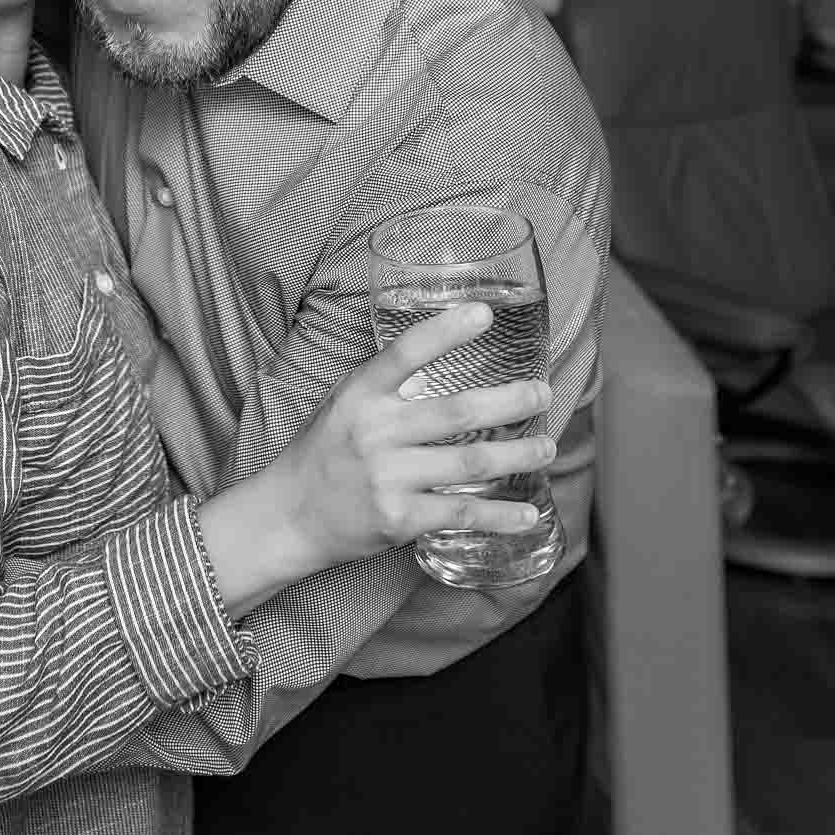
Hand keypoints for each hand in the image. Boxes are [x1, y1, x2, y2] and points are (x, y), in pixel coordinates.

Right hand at [272, 302, 553, 570]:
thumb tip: (444, 361)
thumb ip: (389, 385)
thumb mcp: (345, 402)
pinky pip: (460, 513)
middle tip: (542, 393)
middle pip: (455, 411)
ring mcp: (388, 477)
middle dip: (508, 401)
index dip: (446, 331)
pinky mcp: (398, 519)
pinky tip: (528, 514)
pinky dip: (500, 516)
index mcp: (360, 394)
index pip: (406, 353)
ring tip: (546, 446)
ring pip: (469, 462)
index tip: (485, 314)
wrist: (289, 516)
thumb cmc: (325, 451)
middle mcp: (375, 432)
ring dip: (516, 455)